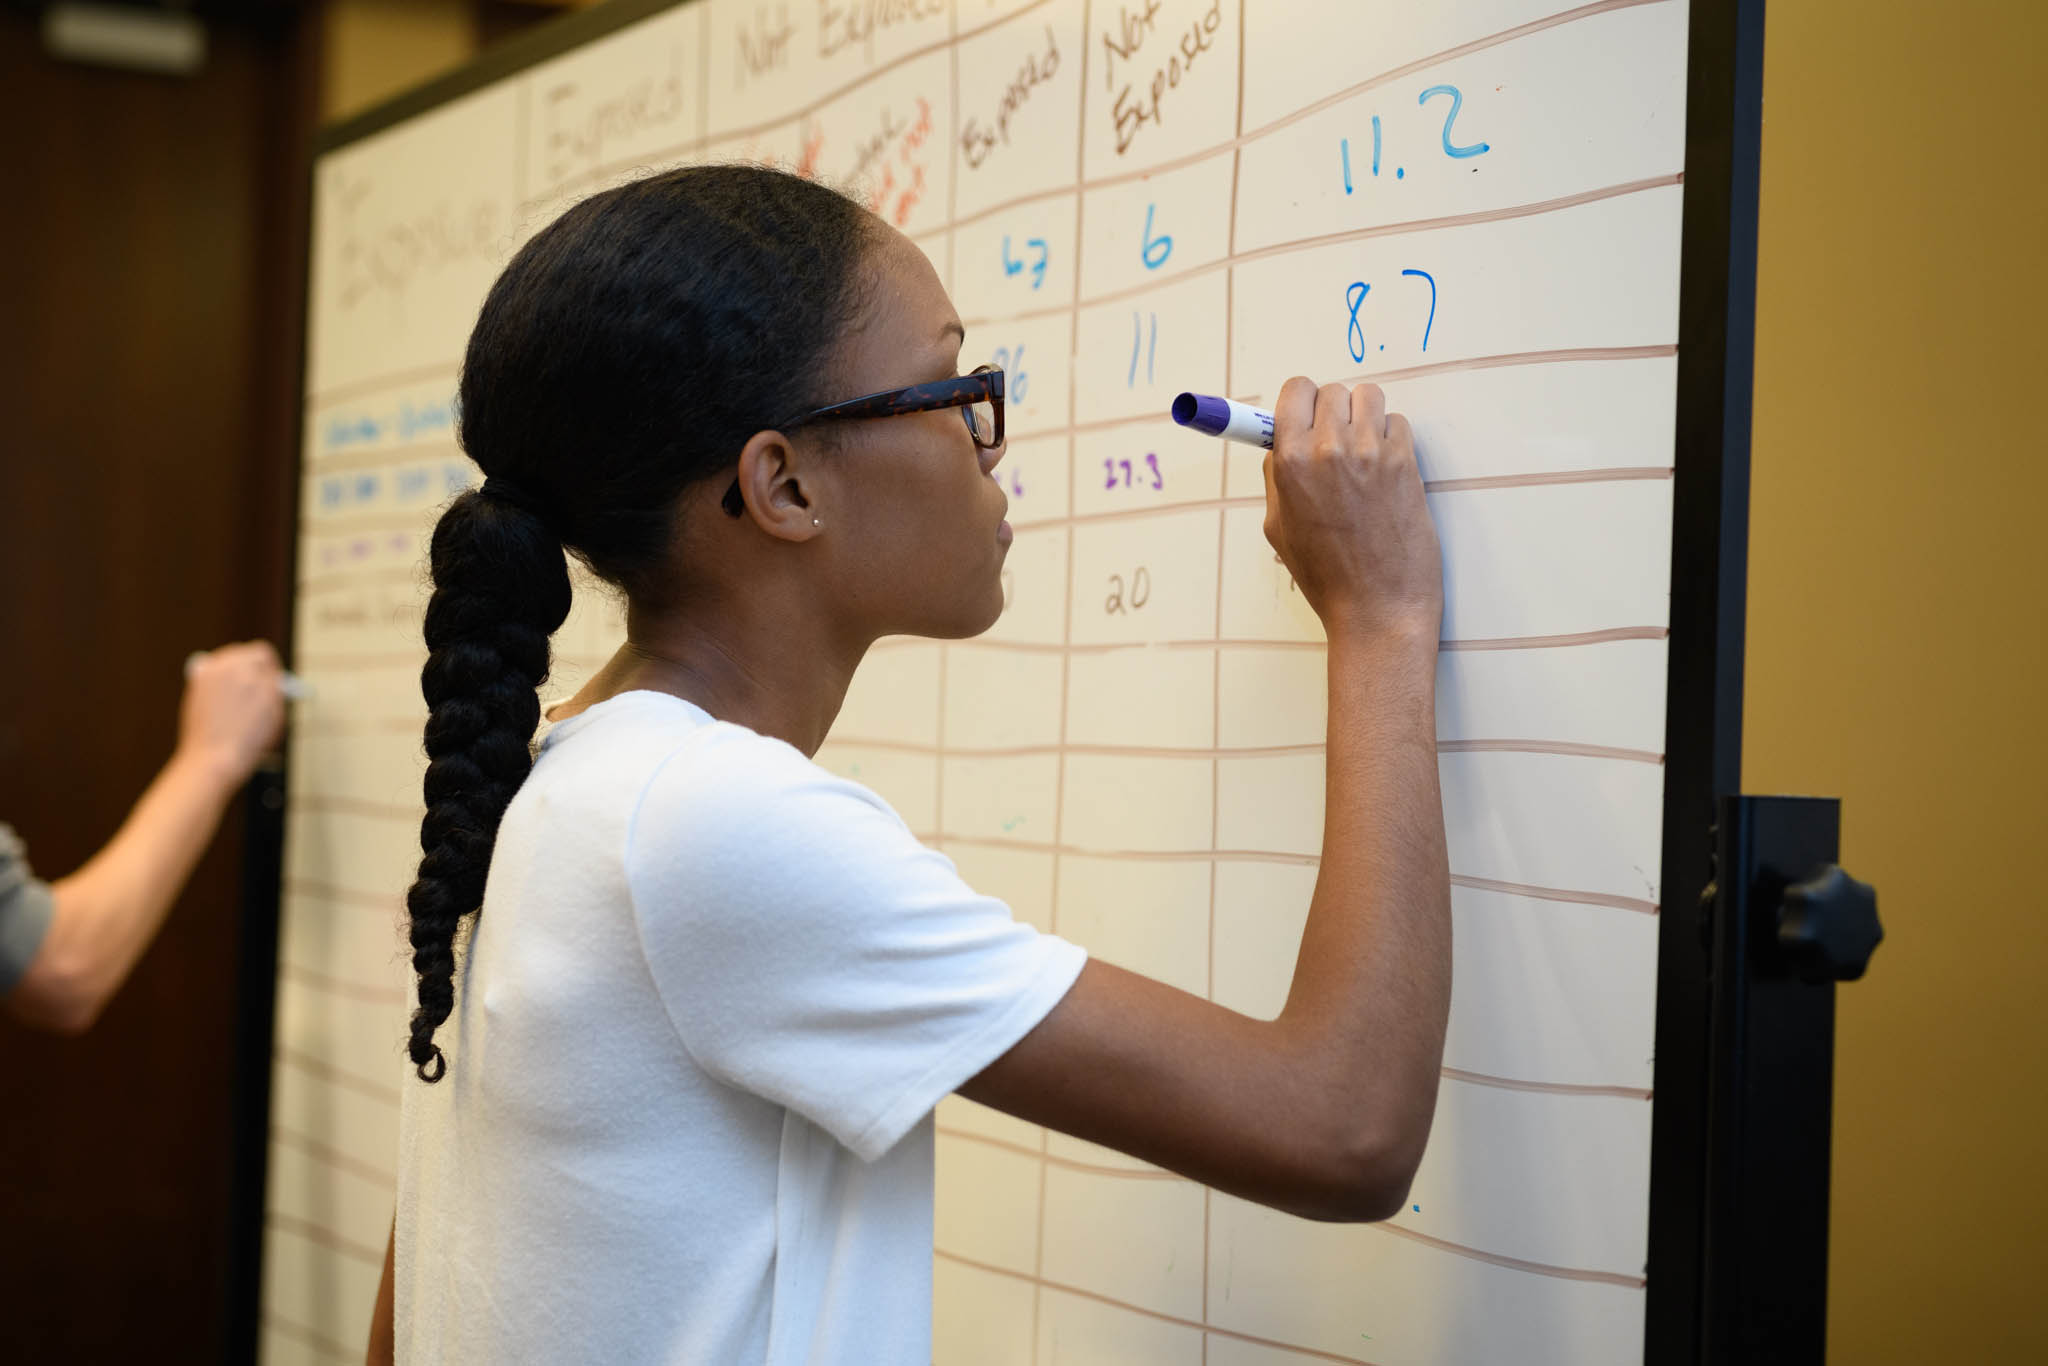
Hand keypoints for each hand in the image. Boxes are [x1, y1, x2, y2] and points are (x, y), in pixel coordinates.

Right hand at [177, 641, 285, 784]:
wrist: (214, 757)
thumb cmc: (205, 737)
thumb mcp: (201, 701)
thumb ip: (219, 684)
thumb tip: (240, 677)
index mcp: (212, 667)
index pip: (238, 652)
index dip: (247, 663)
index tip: (252, 671)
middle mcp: (235, 667)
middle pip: (261, 655)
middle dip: (266, 668)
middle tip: (269, 683)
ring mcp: (256, 679)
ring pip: (274, 676)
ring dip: (270, 690)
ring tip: (257, 716)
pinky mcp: (274, 695)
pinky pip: (279, 697)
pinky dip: (275, 709)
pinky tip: (262, 725)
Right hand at [1263, 378, 1441, 640]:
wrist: (1377, 608)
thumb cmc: (1327, 577)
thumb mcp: (1279, 528)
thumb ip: (1277, 478)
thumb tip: (1282, 443)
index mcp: (1291, 462)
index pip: (1295, 391)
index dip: (1301, 401)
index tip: (1306, 414)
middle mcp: (1329, 449)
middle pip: (1332, 391)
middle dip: (1333, 411)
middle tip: (1337, 441)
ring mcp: (1371, 453)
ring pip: (1369, 397)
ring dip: (1365, 417)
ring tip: (1364, 451)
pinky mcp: (1404, 463)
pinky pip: (1398, 423)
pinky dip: (1392, 438)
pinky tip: (1385, 470)